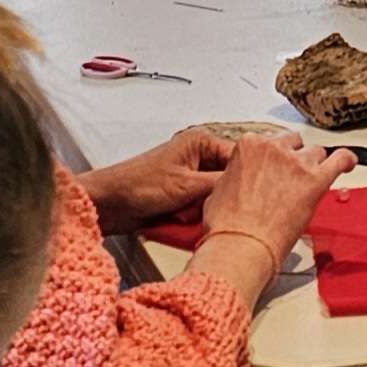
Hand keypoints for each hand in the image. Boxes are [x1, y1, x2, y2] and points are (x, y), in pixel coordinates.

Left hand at [83, 126, 237, 228]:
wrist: (108, 205)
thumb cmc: (136, 185)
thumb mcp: (186, 185)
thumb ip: (220, 184)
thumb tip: (250, 185)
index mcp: (200, 143)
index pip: (239, 158)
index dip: (248, 178)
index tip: (258, 196)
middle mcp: (198, 157)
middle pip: (229, 180)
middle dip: (225, 198)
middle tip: (220, 210)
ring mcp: (191, 178)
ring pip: (217, 197)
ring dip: (210, 210)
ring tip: (200, 217)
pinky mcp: (184, 195)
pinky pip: (203, 207)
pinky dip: (200, 217)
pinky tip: (192, 223)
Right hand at [200, 134, 355, 262]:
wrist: (241, 245)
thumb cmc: (227, 225)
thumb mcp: (220, 189)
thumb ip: (238, 175)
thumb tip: (241, 180)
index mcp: (249, 145)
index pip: (270, 140)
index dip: (274, 157)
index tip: (274, 167)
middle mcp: (274, 148)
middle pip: (294, 143)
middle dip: (293, 159)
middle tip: (290, 178)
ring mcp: (297, 163)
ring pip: (315, 153)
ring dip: (313, 166)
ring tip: (310, 182)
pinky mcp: (316, 180)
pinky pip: (340, 160)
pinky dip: (347, 160)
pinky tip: (349, 164)